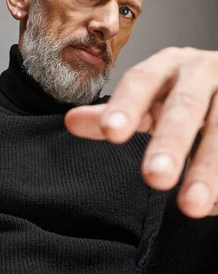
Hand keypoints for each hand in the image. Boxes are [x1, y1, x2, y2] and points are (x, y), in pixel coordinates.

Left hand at [64, 46, 217, 218]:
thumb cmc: (181, 93)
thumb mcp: (149, 98)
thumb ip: (115, 114)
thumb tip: (70, 122)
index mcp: (167, 66)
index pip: (141, 81)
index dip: (127, 105)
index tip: (111, 133)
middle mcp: (202, 72)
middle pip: (186, 106)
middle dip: (171, 142)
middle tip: (154, 177)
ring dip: (210, 168)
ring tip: (193, 206)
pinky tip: (217, 202)